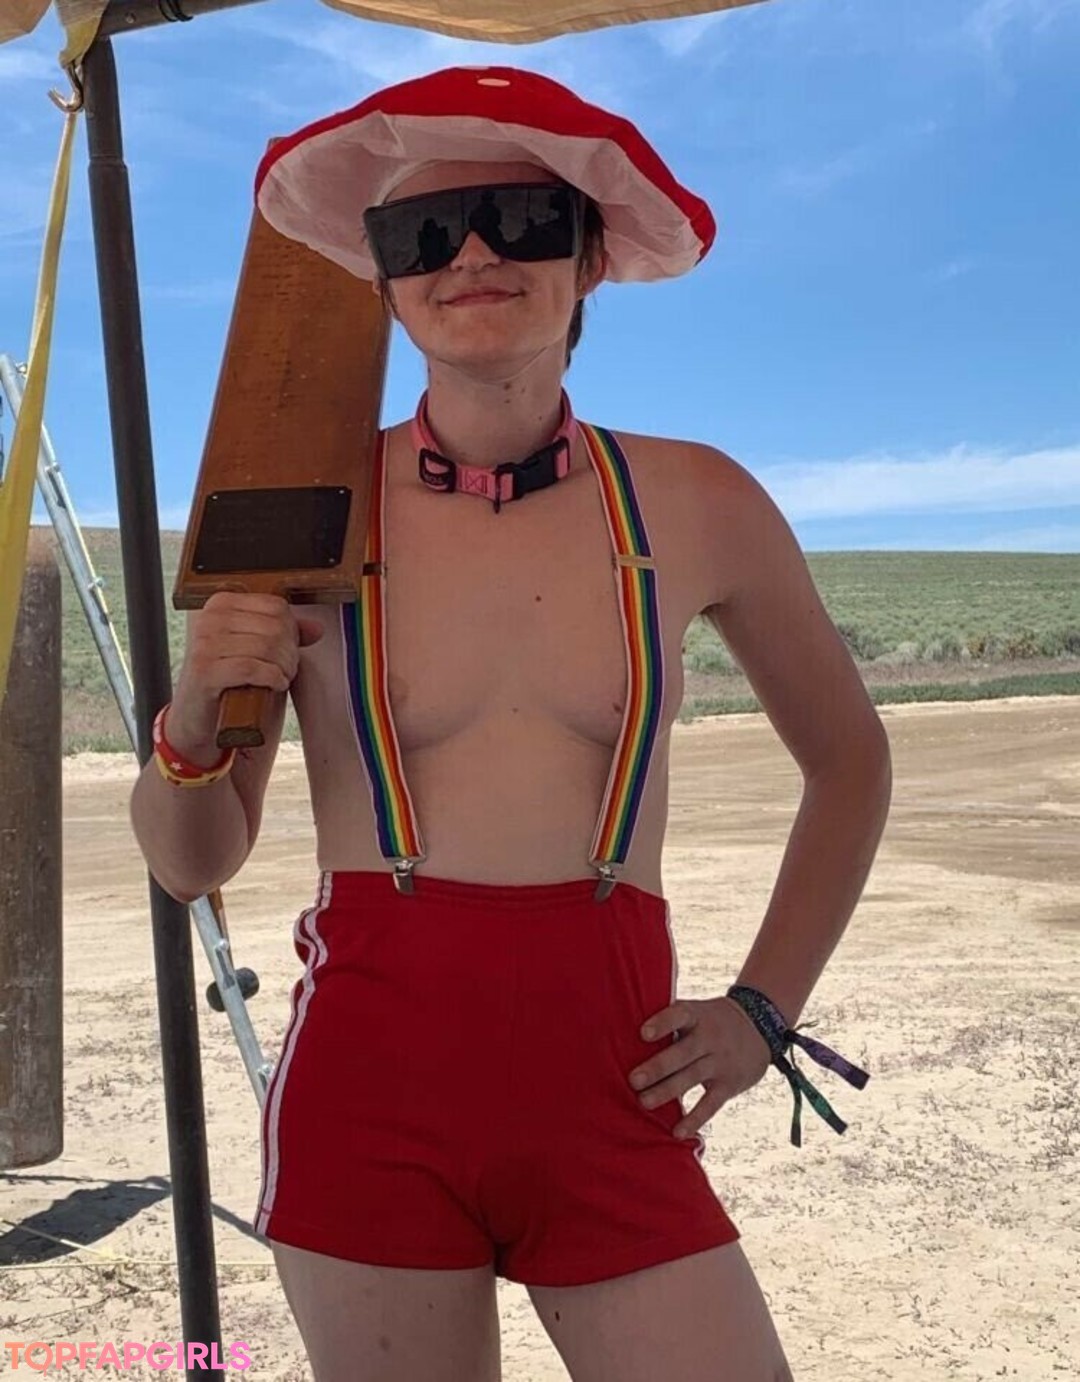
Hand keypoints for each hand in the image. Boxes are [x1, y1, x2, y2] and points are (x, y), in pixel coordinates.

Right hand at [170, 592, 323, 756]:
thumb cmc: (228, 678)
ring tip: (280, 678)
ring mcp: (204, 644)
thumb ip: (285, 635)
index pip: (276, 606)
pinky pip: (251, 668)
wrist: (196, 714)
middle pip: (275, 627)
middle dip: (290, 652)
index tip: (289, 649)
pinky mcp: (204, 671)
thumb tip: (317, 628)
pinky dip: (271, 678)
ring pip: (267, 647)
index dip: (292, 630)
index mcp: (221, 604)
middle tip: (287, 669)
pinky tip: (274, 685)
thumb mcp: (256, 650)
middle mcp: (209, 618)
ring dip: (284, 668)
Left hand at [628, 995, 771, 1140]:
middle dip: (657, 1067)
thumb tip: (625, 1031)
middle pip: (682, 1053)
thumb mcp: (697, 1011)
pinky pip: (710, 1104)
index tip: (643, 1034)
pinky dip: (695, 1118)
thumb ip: (671, 1021)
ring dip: (667, 1092)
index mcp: (697, 1015)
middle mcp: (709, 1037)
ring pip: (692, 1078)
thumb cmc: (712, 1020)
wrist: (760, 1025)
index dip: (663, 1023)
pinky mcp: (729, 1084)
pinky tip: (677, 1131)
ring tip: (644, 1102)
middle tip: (633, 1080)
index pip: (680, 1015)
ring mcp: (720, 1062)